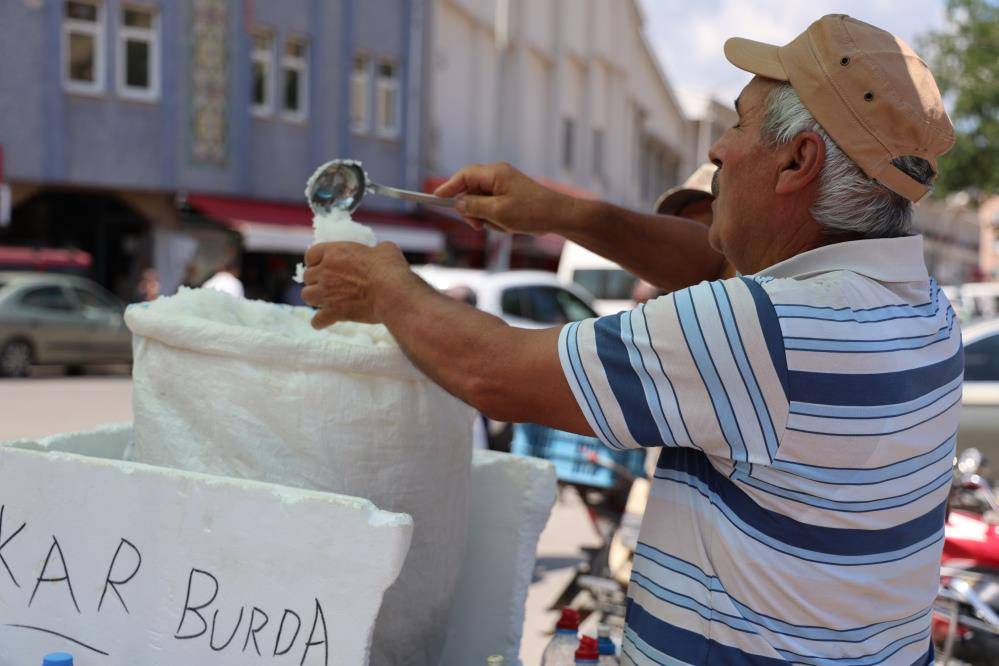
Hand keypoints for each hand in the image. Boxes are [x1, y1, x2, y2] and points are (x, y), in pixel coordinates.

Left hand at [300, 241, 409, 328]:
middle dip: (315, 281)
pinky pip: (318, 320)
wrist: (392, 292)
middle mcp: (325, 272)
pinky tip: (325, 321)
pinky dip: (320, 321)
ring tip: (324, 300)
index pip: (311, 255)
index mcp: (334, 253)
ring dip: (314, 298)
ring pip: (307, 296)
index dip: (315, 261)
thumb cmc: (390, 268)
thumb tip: (379, 254)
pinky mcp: (334, 312)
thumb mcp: (384, 249)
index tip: (321, 265)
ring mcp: (327, 293)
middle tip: (327, 284)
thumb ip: (374, 250)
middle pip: (307, 277)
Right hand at [434, 162, 576, 234]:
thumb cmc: (532, 212)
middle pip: (470, 191)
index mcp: (495, 173)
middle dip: (472, 211)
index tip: (435, 198)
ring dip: (487, 218)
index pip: (463, 176)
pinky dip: (497, 220)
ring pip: (481, 204)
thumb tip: (457, 204)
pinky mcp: (510, 197)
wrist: (559, 217)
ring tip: (504, 225)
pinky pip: (493, 209)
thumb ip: (473, 207)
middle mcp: (498, 176)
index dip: (448, 187)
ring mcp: (504, 186)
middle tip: (479, 225)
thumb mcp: (498, 212)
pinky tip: (511, 226)